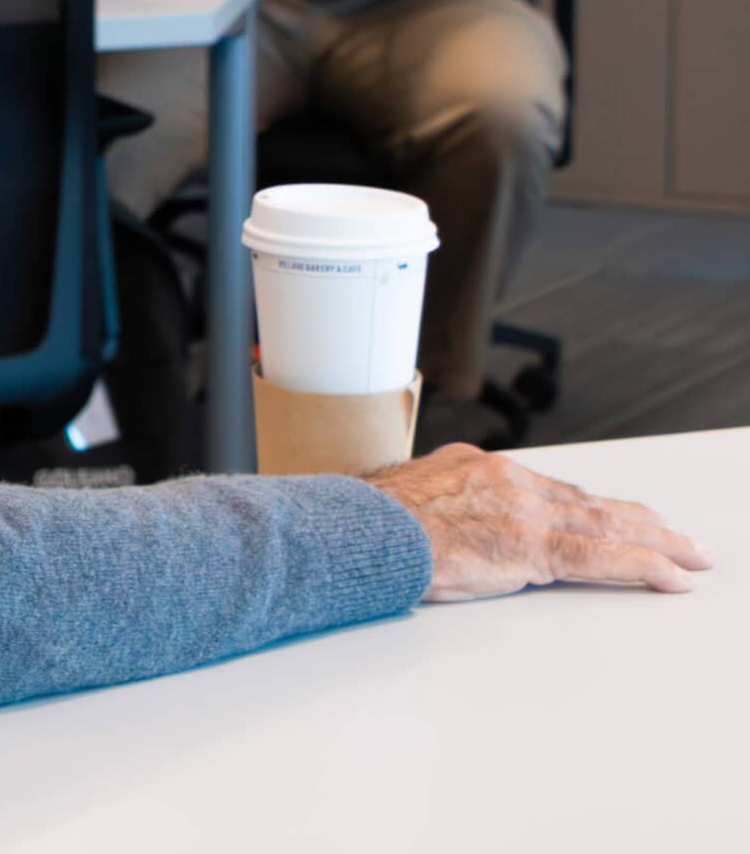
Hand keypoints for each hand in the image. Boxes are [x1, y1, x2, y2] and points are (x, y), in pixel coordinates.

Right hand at [363, 442, 713, 600]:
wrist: (352, 532)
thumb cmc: (360, 526)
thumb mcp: (397, 502)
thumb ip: (427, 510)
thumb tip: (422, 528)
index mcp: (470, 467)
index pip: (543, 489)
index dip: (584, 506)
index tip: (608, 516)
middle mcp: (503, 479)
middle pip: (584, 500)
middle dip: (633, 519)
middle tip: (673, 534)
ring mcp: (520, 509)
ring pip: (606, 523)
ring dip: (656, 541)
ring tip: (690, 555)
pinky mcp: (530, 543)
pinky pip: (603, 555)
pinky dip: (646, 564)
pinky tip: (674, 575)